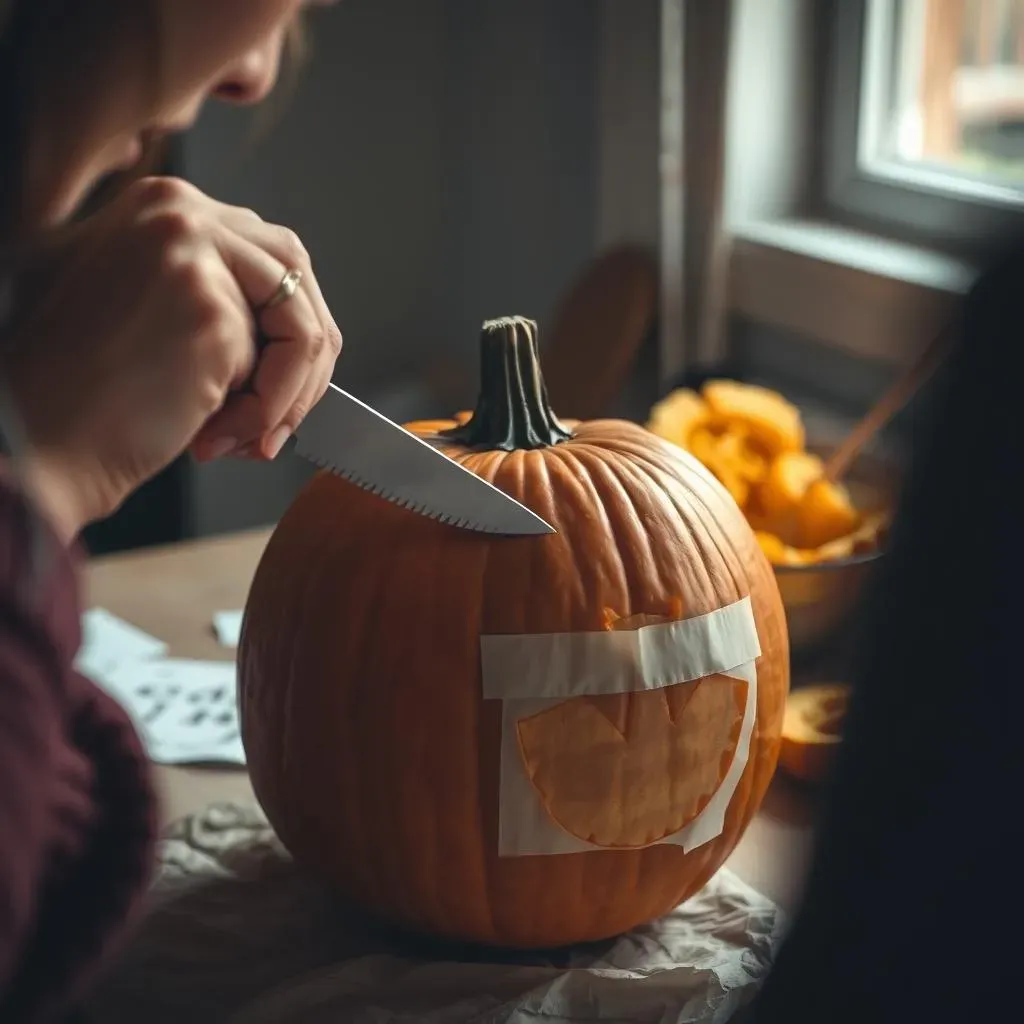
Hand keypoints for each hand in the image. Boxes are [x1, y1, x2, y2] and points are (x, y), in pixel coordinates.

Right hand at [0, 176, 340, 539]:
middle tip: (280, 418)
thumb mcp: (142, 305)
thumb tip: (290, 327)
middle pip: (296, 275)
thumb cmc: (82, 392)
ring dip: (288, 395)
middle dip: (305, 357)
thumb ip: (210, 287)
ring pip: (302, 326)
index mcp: (162, 204)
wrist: (35, 441)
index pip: (267, 254)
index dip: (284, 326)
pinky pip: (286, 367)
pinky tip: (214, 438)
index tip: (273, 385)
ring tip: (242, 438)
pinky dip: (267, 413)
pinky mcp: (210, 309)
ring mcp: (194, 253)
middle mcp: (179, 210)